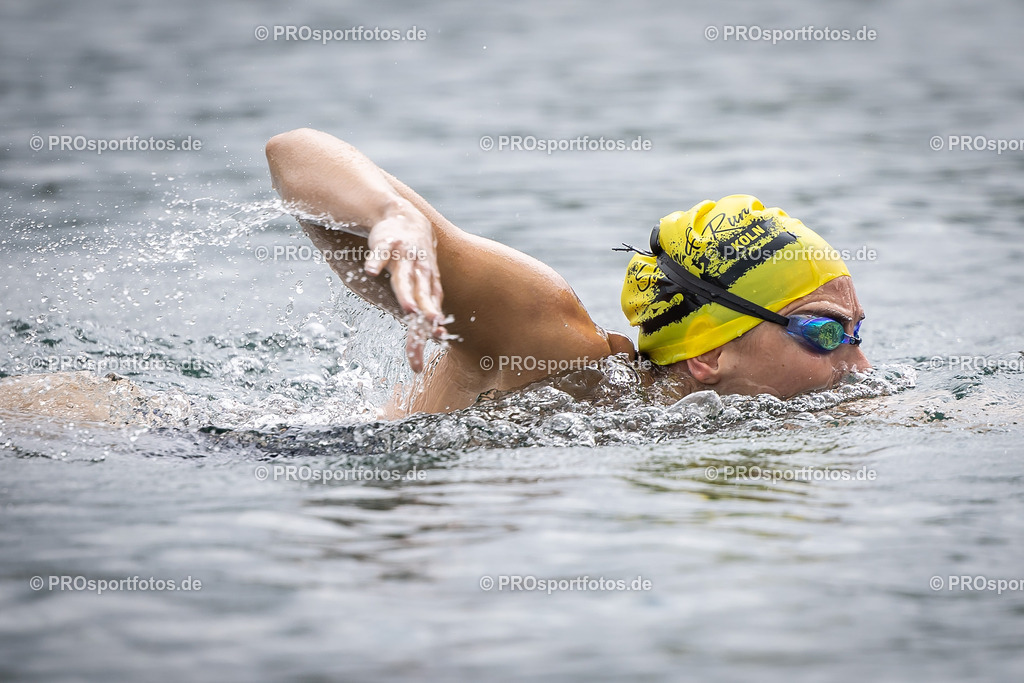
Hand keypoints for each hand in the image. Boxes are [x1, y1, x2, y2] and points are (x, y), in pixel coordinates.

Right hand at [363, 208, 445, 371]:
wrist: (404, 218)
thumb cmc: (410, 259)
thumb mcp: (419, 285)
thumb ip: (423, 308)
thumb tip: (436, 335)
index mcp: (428, 286)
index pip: (428, 313)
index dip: (426, 334)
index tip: (421, 360)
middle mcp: (420, 273)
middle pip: (422, 299)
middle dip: (426, 316)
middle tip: (432, 333)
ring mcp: (404, 258)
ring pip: (405, 278)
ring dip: (407, 293)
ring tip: (409, 309)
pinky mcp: (387, 244)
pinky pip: (379, 254)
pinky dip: (376, 262)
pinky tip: (370, 272)